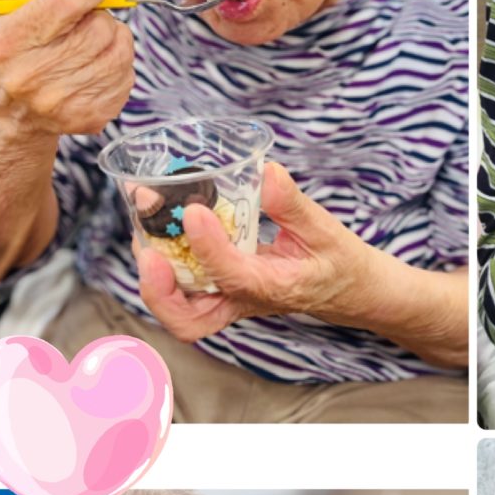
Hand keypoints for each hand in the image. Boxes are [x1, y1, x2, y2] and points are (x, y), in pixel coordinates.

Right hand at [0, 0, 134, 140]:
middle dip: (99, 14)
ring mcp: (64, 101)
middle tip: (84, 19)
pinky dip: (118, 63)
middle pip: (99, 27)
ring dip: (112, 38)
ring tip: (91, 40)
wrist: (14, 110)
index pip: (68, 1)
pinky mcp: (91, 116)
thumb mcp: (2, 4)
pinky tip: (97, 64)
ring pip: (119, 51)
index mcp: (8, 42)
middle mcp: (33, 76)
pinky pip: (126, 76)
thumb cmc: (13, 46)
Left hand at [136, 160, 382, 340]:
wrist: (350, 292)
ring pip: (182, 314)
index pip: (233, 275)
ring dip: (156, 284)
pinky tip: (159, 235)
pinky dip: (164, 272)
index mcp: (275, 288)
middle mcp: (246, 301)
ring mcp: (232, 302)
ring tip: (144, 236)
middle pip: (190, 321)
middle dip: (161, 292)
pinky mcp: (225, 294)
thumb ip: (293, 205)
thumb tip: (267, 172)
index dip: (208, 245)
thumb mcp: (327, 230)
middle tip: (149, 252)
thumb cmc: (340, 262)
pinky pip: (185, 295)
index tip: (195, 209)